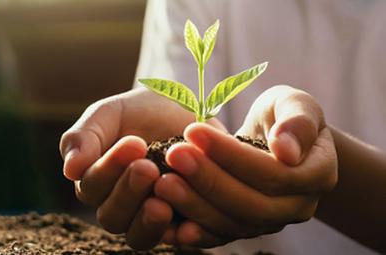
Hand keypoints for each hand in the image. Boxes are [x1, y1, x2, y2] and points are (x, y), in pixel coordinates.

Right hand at [59, 87, 224, 248]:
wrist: (184, 111)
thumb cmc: (140, 112)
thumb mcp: (109, 114)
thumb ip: (84, 137)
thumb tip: (70, 170)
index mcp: (96, 181)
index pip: (92, 187)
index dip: (109, 169)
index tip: (135, 144)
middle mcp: (119, 205)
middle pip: (112, 216)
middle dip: (128, 192)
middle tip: (148, 167)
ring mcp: (147, 217)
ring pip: (138, 236)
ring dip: (147, 222)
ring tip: (162, 203)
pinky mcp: (179, 222)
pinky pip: (175, 238)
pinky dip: (181, 235)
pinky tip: (190, 224)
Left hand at [154, 85, 337, 246]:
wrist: (276, 140)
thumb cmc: (283, 116)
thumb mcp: (295, 103)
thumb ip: (298, 120)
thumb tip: (287, 151)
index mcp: (317, 174)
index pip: (273, 172)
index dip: (231, 155)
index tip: (193, 130)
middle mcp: (298, 206)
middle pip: (252, 204)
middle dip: (208, 180)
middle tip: (172, 156)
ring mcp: (271, 222)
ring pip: (233, 224)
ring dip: (195, 205)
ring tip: (162, 182)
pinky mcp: (246, 228)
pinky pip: (221, 236)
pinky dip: (195, 231)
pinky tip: (169, 219)